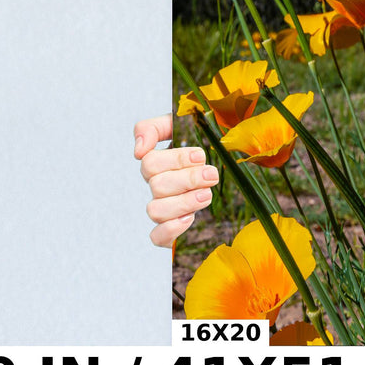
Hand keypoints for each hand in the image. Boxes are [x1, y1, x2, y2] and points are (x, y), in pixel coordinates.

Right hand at [134, 115, 216, 247]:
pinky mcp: (170, 231)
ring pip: (156, 210)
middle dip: (188, 179)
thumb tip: (138, 149)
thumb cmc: (202, 146)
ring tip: (206, 194)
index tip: (200, 156)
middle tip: (210, 175)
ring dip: (183, 202)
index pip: (150, 163)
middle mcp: (157, 187)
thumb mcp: (181, 126)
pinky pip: (156, 237)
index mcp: (158, 164)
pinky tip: (189, 218)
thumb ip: (155, 128)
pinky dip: (171, 229)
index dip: (175, 159)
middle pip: (157, 186)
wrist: (226, 165)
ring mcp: (163, 209)